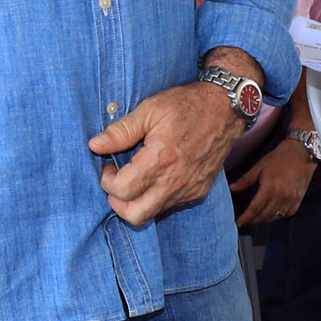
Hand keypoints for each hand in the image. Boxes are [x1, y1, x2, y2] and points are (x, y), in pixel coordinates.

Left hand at [89, 74, 243, 225]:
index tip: (108, 168)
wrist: (225, 108)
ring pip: (153, 214)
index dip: (107, 182)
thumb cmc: (187, 105)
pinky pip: (170, 207)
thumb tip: (95, 145)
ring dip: (137, 202)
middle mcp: (176, 181)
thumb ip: (121, 131)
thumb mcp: (150, 109)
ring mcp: (189, 189)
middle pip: (135, 215)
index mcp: (161, 160)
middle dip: (118, 203)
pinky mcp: (198, 192)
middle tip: (116, 183)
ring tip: (135, 178)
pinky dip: (156, 199)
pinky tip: (154, 179)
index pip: (123, 190)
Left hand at [234, 138, 314, 225]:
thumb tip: (232, 188)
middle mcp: (281, 196)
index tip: (239, 222)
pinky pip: (287, 214)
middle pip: (265, 215)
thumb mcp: (259, 167)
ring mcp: (291, 199)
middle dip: (254, 220)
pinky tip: (272, 215)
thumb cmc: (279, 158)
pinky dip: (278, 217)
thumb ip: (245, 180)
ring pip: (276, 217)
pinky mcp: (299, 199)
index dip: (246, 217)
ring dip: (265, 220)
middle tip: (246, 221)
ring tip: (257, 219)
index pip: (255, 208)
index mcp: (269, 187)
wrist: (301, 153)